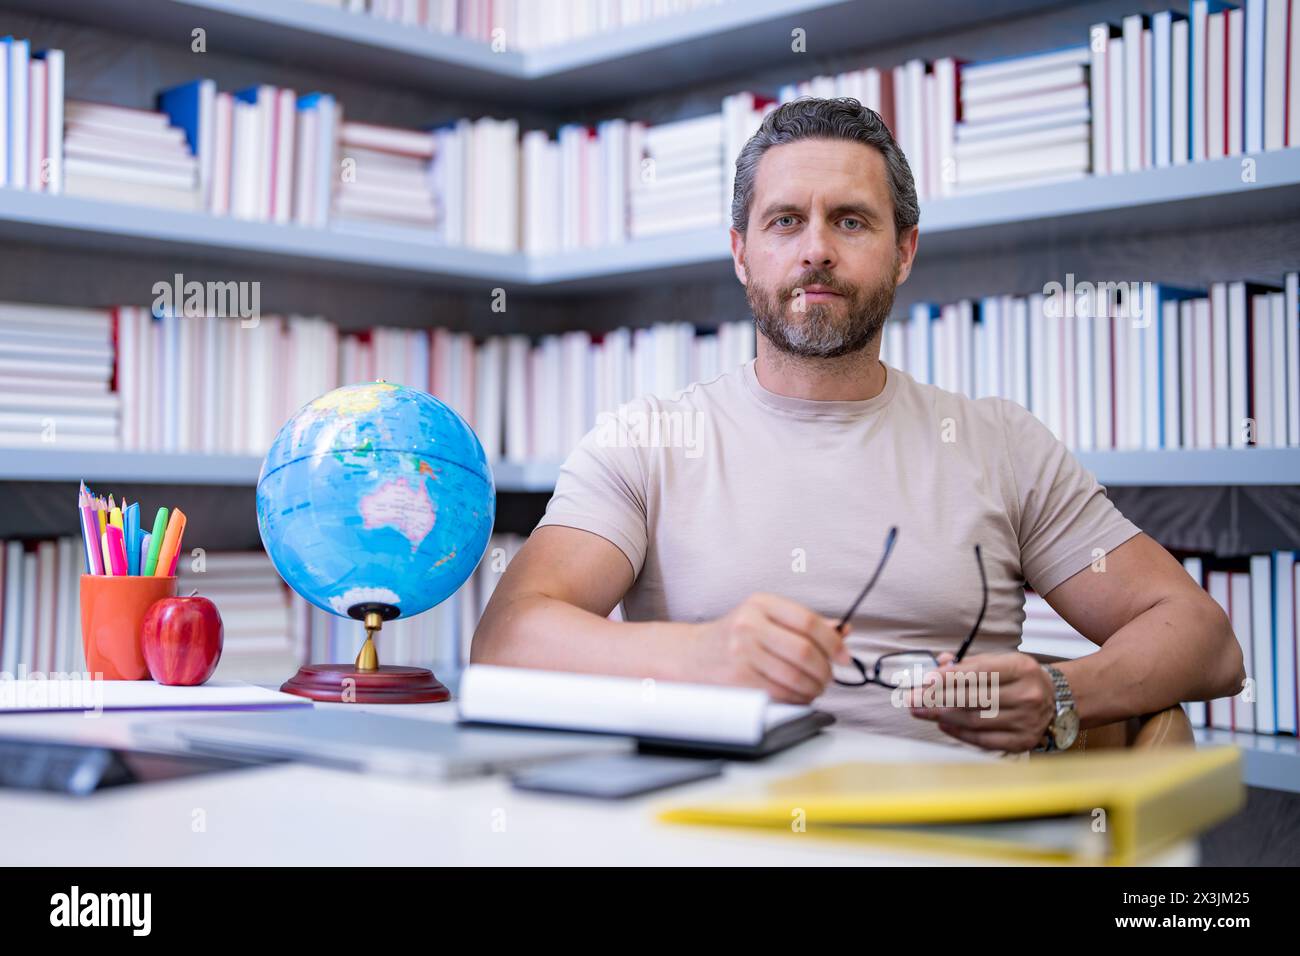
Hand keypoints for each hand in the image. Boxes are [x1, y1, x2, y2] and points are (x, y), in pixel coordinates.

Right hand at [692, 593, 851, 703]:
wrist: (693, 654)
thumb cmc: (734, 636)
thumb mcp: (765, 617)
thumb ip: (802, 623)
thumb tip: (843, 631)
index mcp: (761, 603)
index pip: (809, 622)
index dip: (833, 642)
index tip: (844, 656)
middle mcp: (749, 625)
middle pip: (805, 652)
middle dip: (825, 670)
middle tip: (829, 677)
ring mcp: (741, 652)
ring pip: (795, 676)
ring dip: (813, 687)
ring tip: (815, 687)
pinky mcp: (737, 678)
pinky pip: (779, 693)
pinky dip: (797, 698)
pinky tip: (798, 695)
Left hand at [906, 651, 1055, 752]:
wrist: (1056, 700)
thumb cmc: (1019, 678)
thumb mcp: (1001, 661)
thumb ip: (968, 663)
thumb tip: (939, 663)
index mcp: (1021, 669)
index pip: (978, 673)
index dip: (948, 677)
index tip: (924, 680)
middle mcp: (1027, 695)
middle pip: (973, 699)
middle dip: (936, 699)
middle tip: (911, 699)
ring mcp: (1026, 721)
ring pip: (975, 720)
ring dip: (942, 716)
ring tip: (920, 711)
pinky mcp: (1022, 742)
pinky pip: (984, 739)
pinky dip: (959, 732)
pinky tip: (942, 725)